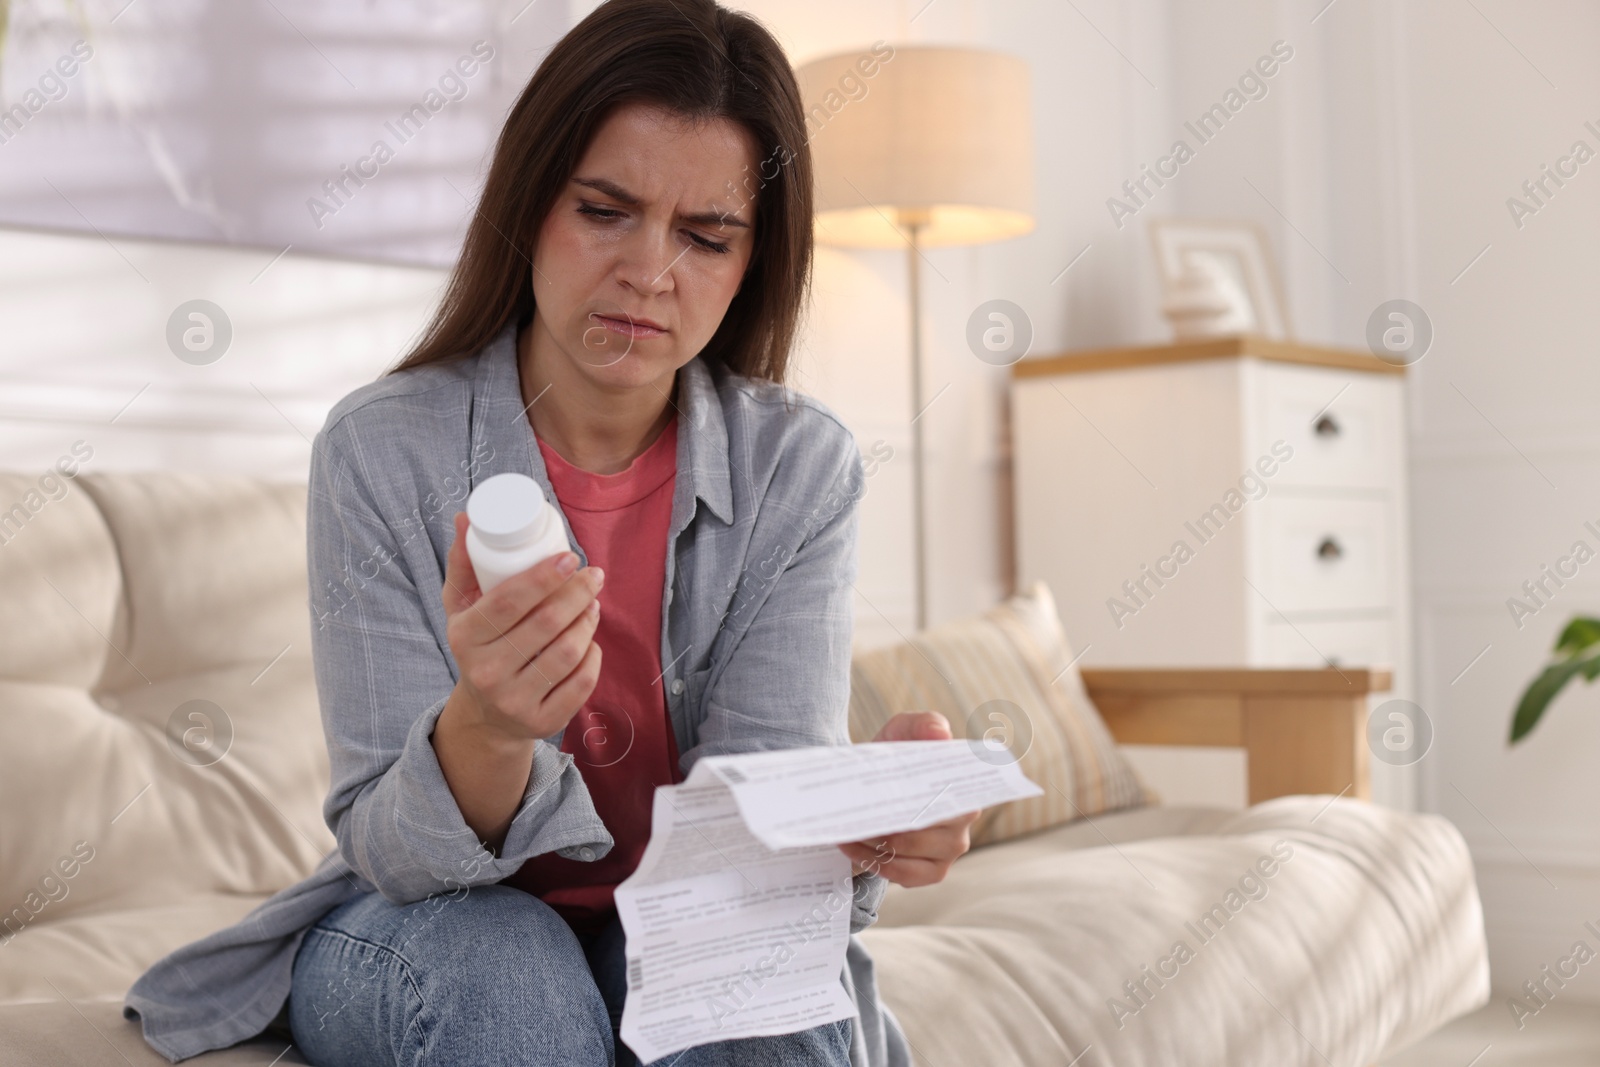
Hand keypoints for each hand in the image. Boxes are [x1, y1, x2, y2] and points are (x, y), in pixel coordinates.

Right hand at [440, 510, 603, 743]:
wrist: (486, 716)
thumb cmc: (479, 646)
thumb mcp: (462, 609)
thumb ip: (464, 564)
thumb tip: (466, 517)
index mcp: (464, 639)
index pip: (508, 602)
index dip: (543, 577)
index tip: (570, 557)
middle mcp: (487, 673)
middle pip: (546, 625)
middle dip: (577, 593)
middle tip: (594, 575)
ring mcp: (515, 701)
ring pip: (568, 652)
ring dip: (588, 621)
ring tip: (593, 603)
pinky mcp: (543, 722)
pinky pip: (582, 682)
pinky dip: (593, 656)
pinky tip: (590, 640)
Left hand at [836, 711, 980, 887]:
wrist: (876, 785)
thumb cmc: (895, 757)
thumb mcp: (904, 730)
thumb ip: (923, 724)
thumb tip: (940, 734)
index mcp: (964, 783)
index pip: (952, 793)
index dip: (923, 794)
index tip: (894, 790)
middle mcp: (965, 818)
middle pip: (926, 825)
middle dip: (889, 820)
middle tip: (857, 811)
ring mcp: (952, 848)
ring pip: (910, 851)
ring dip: (875, 841)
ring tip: (846, 828)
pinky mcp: (935, 871)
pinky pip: (905, 874)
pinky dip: (875, 862)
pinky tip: (852, 846)